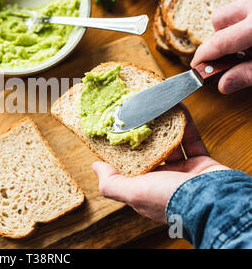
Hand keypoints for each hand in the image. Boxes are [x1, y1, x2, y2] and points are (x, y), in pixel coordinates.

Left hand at [92, 105, 228, 222]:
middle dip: (144, 132)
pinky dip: (186, 122)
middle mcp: (162, 181)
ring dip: (164, 124)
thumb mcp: (133, 192)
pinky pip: (191, 138)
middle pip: (149, 152)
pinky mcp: (200, 162)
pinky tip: (177, 106)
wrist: (214, 203)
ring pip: (170, 143)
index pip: (128, 166)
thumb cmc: (169, 199)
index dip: (122, 148)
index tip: (116, 129)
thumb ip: (111, 182)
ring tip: (154, 106)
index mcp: (144, 189)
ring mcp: (182, 172)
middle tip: (136, 113)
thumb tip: (96, 167)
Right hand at [191, 0, 251, 93]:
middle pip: (220, 19)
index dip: (203, 57)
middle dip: (221, 39)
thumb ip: (249, 74)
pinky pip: (246, 9)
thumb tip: (223, 84)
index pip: (219, 41)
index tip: (195, 69)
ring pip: (233, 11)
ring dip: (234, 29)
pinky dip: (247, 23)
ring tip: (250, 46)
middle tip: (236, 57)